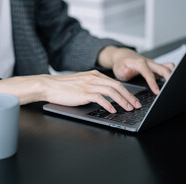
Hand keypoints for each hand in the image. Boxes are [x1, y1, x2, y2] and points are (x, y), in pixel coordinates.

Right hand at [0, 71, 140, 112]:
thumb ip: (93, 86)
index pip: (115, 82)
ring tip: (129, 109)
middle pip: (117, 86)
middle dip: (129, 96)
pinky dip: (108, 104)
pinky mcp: (83, 92)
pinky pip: (100, 98)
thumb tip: (105, 96)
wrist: (49, 85)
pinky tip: (112, 110)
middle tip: (136, 105)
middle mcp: (94, 78)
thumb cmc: (63, 87)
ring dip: (122, 101)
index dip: (127, 91)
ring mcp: (89, 84)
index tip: (133, 99)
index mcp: (94, 74)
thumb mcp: (81, 82)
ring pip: (111, 91)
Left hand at [97, 46, 173, 94]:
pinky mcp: (156, 67)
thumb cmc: (121, 64)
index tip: (157, 92)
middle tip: (170, 90)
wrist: (123, 57)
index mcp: (140, 63)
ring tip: (173, 86)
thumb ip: (124, 72)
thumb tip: (129, 72)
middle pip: (164, 68)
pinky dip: (171, 74)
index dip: (153, 83)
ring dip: (173, 75)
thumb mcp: (118, 70)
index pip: (149, 73)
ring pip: (168, 67)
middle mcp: (149, 63)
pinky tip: (170, 83)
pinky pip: (167, 68)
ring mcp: (154, 64)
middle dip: (169, 78)